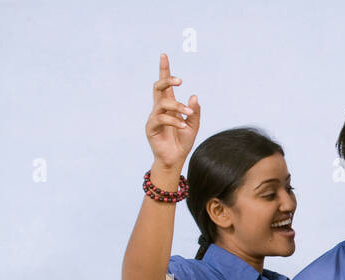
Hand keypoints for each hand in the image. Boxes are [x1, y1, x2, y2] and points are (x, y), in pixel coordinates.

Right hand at [146, 53, 198, 170]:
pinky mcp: (151, 127)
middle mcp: (159, 109)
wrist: (175, 159)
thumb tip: (194, 96)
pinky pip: (161, 118)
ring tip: (188, 113)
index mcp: (168, 106)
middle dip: (167, 80)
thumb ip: (194, 111)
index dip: (164, 70)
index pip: (164, 85)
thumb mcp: (193, 125)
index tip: (164, 55)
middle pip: (158, 88)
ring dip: (177, 106)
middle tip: (180, 80)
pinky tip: (182, 125)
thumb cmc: (182, 142)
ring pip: (162, 103)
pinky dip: (174, 120)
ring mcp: (154, 117)